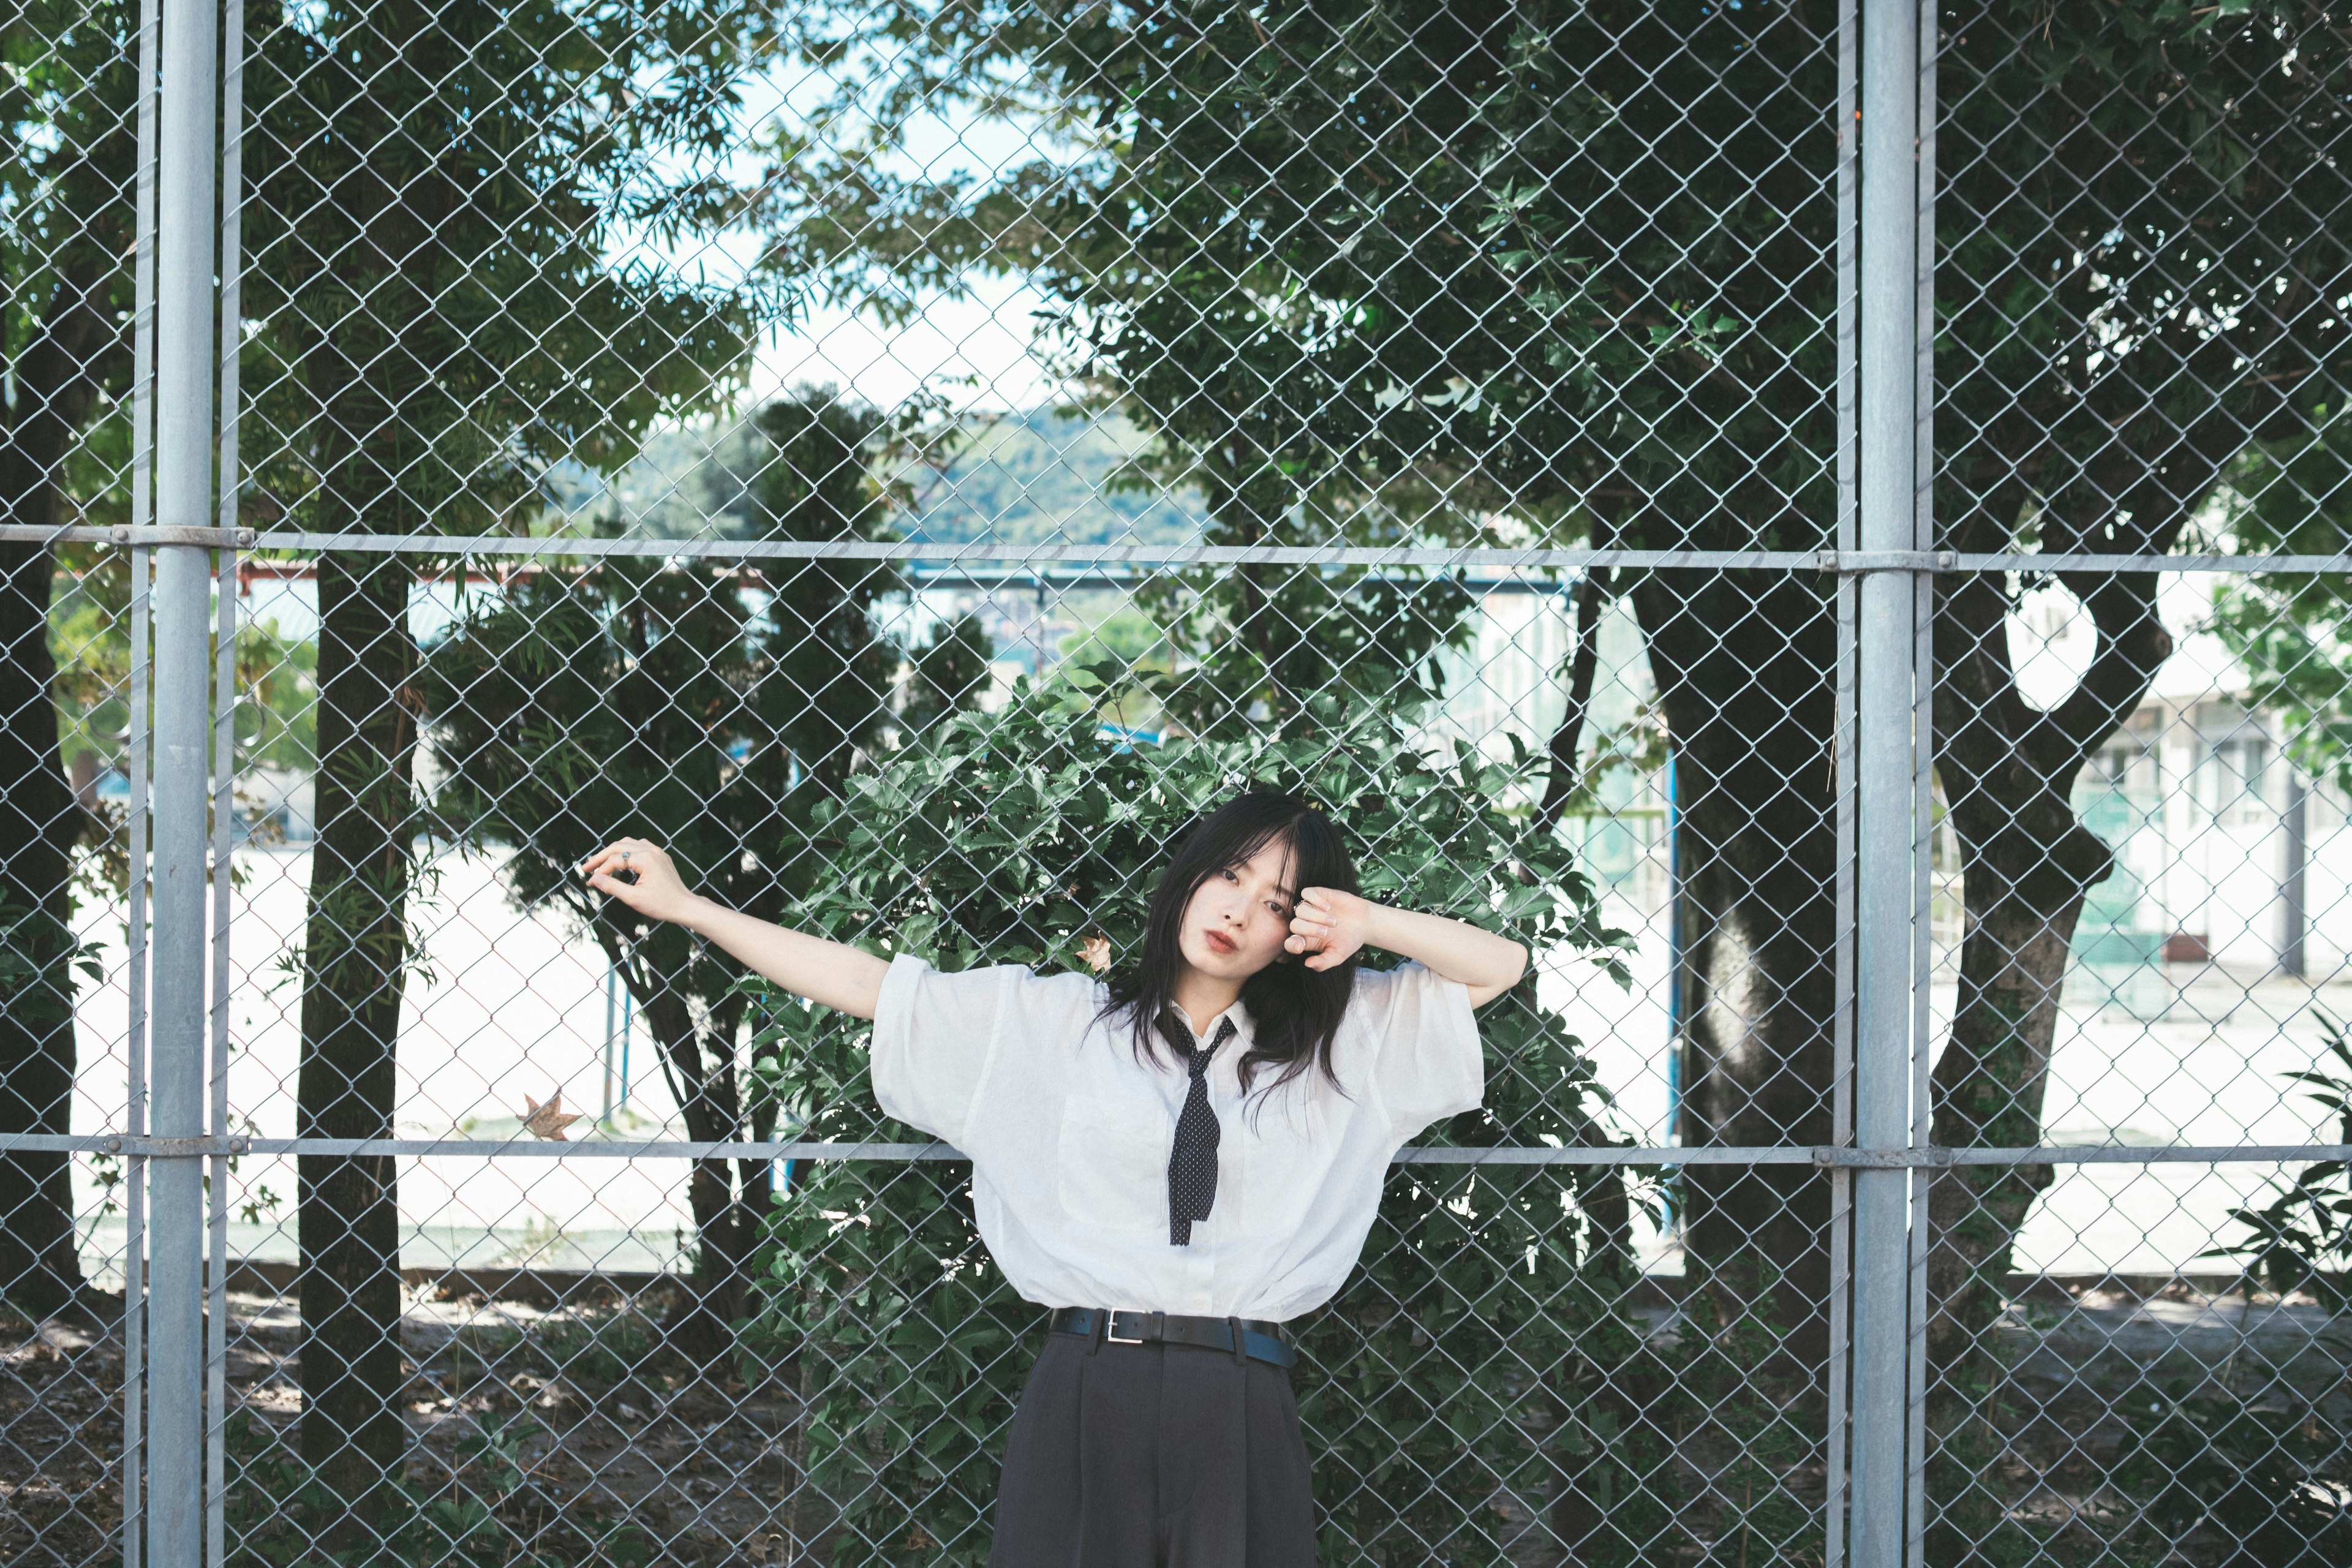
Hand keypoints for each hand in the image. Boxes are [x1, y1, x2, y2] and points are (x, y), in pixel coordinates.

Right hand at [580, 837, 698, 924]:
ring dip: (612, 852)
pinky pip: (639, 846)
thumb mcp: (633, 898)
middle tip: (586, 868)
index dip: (600, 870)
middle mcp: (651, 850)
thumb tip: (594, 879)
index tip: (590, 881)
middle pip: (618, 846)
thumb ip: (612, 887)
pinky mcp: (660, 856)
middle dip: (601, 857)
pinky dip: (626, 851)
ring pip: (628, 843)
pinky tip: (620, 861)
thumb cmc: (661, 904)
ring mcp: (657, 851)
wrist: (684, 906)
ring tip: (600, 864)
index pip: (615, 860)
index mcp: (646, 859)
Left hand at [1286, 887, 1373, 970]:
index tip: (1301, 947)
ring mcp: (1311, 908)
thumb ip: (1323, 962)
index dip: (1291, 945)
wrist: (1365, 923)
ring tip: (1334, 922)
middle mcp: (1305, 923)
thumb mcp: (1338, 956)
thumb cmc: (1349, 941)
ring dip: (1316, 916)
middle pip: (1294, 925)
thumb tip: (1307, 964)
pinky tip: (1328, 907)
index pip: (1290, 943)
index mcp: (1307, 940)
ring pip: (1301, 910)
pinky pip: (1306, 893)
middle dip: (1309, 929)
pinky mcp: (1318, 895)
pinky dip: (1315, 900)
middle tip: (1326, 932)